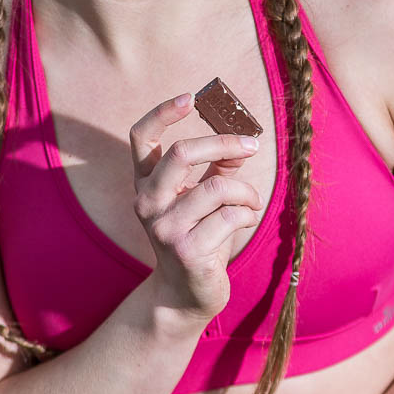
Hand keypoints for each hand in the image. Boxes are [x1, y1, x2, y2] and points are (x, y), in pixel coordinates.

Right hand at [130, 94, 262, 324]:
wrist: (185, 295)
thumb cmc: (198, 238)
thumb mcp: (201, 198)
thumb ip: (216, 167)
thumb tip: (241, 138)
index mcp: (146, 184)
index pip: (141, 137)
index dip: (162, 113)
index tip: (190, 97)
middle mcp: (147, 203)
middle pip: (182, 152)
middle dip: (224, 143)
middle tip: (251, 146)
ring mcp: (165, 228)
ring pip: (217, 187)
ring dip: (246, 191)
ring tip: (252, 202)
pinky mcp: (188, 250)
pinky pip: (230, 215)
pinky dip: (247, 213)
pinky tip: (246, 220)